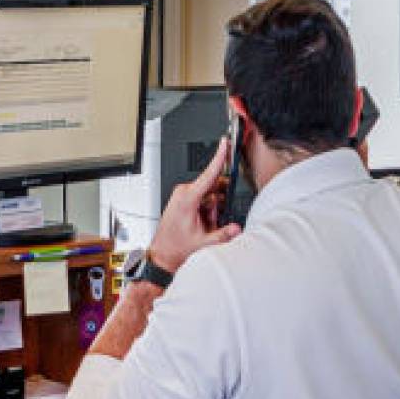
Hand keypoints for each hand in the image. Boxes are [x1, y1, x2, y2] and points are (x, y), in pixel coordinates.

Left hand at [148, 136, 242, 273]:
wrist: (162, 255)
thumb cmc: (175, 247)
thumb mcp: (203, 243)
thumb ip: (222, 235)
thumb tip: (236, 228)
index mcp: (187, 198)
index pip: (209, 174)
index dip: (219, 157)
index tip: (225, 143)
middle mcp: (184, 193)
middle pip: (214, 187)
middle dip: (218, 203)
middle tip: (212, 220)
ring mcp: (183, 195)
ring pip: (211, 194)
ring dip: (213, 209)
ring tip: (204, 225)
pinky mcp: (184, 199)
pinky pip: (205, 199)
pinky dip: (208, 210)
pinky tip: (202, 223)